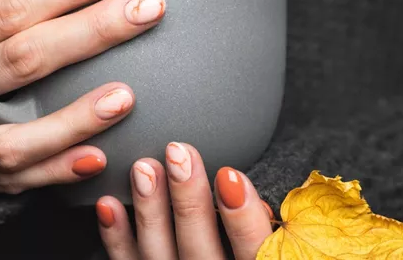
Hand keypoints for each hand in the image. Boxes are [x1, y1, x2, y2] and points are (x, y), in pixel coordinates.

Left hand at [96, 143, 273, 258]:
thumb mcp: (292, 254)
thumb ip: (281, 239)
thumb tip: (267, 196)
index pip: (256, 255)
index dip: (242, 218)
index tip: (230, 174)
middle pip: (200, 252)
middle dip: (188, 201)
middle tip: (178, 153)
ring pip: (158, 257)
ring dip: (150, 211)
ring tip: (143, 167)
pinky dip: (116, 239)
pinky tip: (109, 205)